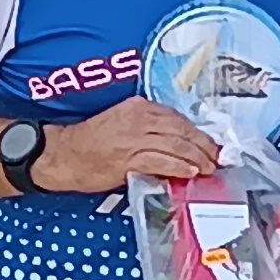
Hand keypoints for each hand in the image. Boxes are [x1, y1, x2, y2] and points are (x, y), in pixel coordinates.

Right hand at [34, 100, 220, 193]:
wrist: (63, 154)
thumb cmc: (89, 142)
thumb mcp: (121, 124)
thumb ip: (147, 130)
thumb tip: (173, 145)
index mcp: (138, 107)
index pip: (178, 118)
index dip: (198, 132)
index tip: (209, 143)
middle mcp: (139, 118)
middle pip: (183, 130)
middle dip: (204, 146)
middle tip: (216, 158)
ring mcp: (135, 138)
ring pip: (177, 145)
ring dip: (197, 158)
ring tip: (208, 167)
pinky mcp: (129, 158)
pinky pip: (162, 161)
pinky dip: (179, 166)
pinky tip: (189, 172)